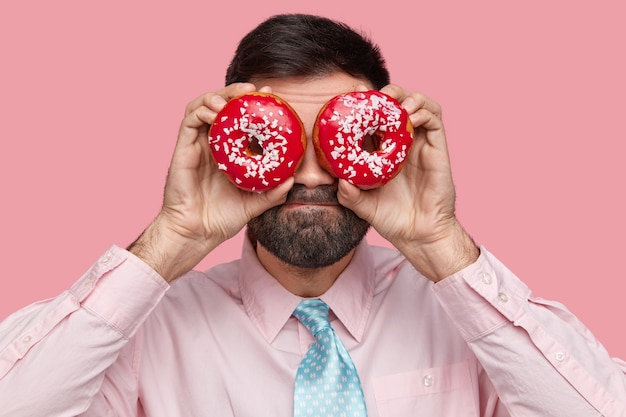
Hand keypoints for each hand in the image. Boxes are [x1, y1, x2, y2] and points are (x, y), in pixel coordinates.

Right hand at [129, 83, 293, 281]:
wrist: (197, 232)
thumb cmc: (221, 219)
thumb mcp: (254, 204)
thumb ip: (272, 193)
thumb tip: (292, 180)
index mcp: (228, 153)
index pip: (240, 121)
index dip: (253, 105)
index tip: (272, 97)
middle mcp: (212, 144)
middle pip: (222, 106)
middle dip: (237, 92)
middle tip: (255, 90)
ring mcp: (197, 144)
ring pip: (204, 105)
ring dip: (220, 95)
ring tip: (238, 96)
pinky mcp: (183, 147)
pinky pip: (190, 118)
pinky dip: (203, 108)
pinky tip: (218, 110)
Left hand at [338, 84, 478, 280]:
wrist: (418, 234)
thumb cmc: (391, 219)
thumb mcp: (363, 206)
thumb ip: (349, 196)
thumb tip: (340, 180)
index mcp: (383, 151)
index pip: (376, 118)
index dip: (367, 103)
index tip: (352, 95)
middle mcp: (403, 143)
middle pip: (398, 105)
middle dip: (387, 93)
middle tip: (374, 95)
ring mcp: (421, 144)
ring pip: (419, 105)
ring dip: (407, 97)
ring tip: (394, 102)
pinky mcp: (437, 148)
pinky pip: (434, 120)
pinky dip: (423, 111)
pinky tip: (409, 116)